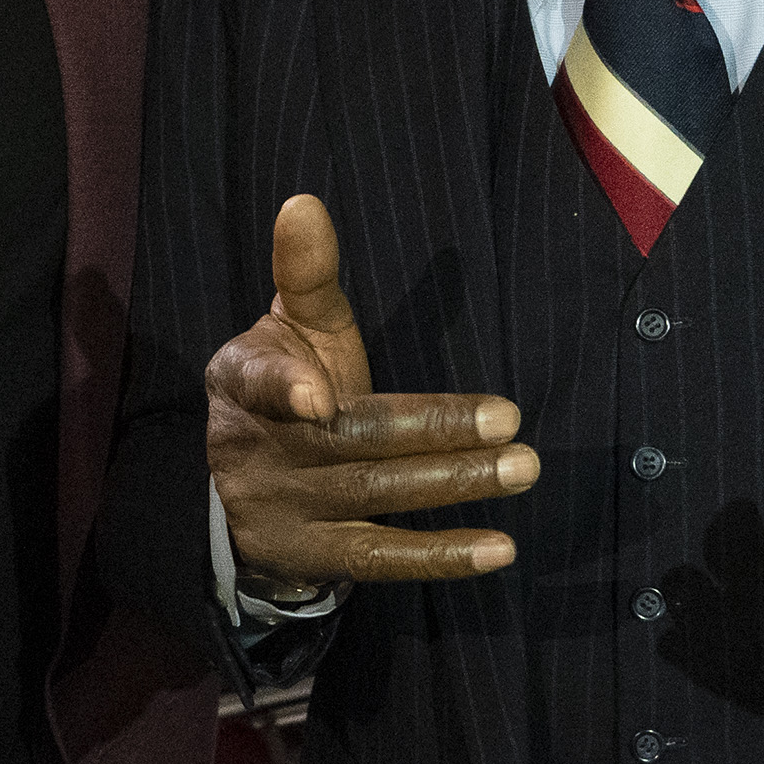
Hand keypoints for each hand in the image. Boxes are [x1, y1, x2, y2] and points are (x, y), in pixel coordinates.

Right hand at [208, 194, 536, 584]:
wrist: (244, 486)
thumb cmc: (288, 381)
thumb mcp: (290, 326)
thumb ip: (304, 273)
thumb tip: (303, 204)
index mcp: (242, 382)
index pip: (262, 381)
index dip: (288, 388)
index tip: (319, 397)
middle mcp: (255, 450)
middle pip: (349, 439)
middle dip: (430, 431)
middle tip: (508, 421)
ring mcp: (283, 510)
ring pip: (374, 496)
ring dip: (453, 483)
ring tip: (521, 467)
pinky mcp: (314, 558)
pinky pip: (380, 559)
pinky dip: (440, 556)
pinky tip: (499, 548)